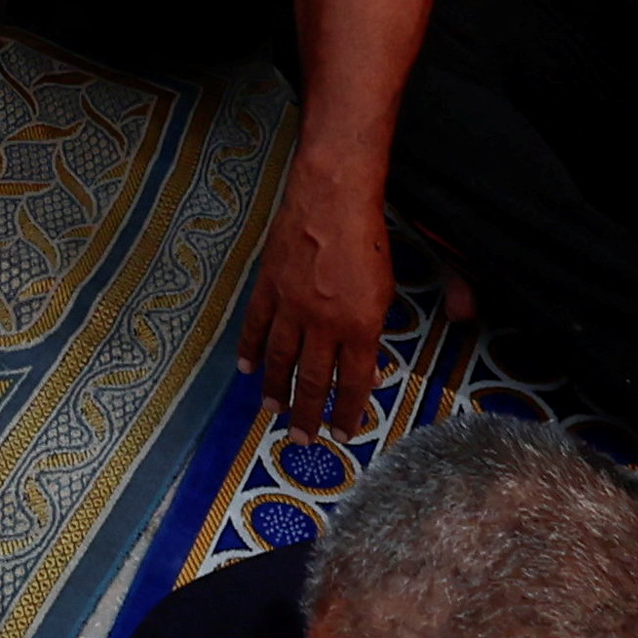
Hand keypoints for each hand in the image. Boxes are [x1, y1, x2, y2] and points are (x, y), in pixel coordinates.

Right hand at [246, 172, 399, 435]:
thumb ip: (379, 330)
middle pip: (312, 379)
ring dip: (277, 389)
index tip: (342, 435)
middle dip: (308, 414)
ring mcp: (291, 306)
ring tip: (272, 412)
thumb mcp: (388, 288)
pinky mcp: (269, 286)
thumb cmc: (368, 238)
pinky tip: (249, 368)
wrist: (333, 196)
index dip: (347, 412)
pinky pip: (256, 325)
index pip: (352, 383)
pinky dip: (251, 349)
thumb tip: (368, 366)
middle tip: (302, 441)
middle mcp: (322, 324)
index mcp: (358, 327)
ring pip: (281, 359)